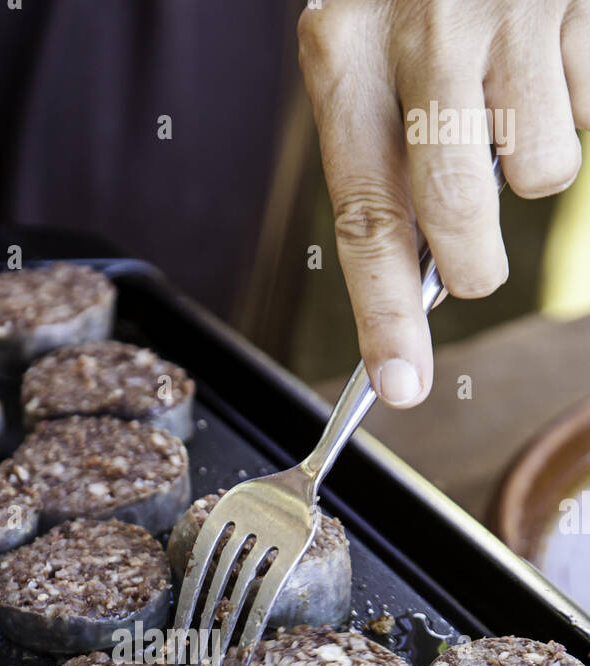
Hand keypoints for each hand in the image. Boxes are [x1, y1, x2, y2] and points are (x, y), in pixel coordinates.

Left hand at [298, 0, 588, 405]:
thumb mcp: (363, 56)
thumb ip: (386, 157)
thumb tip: (429, 277)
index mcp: (342, 49)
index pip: (364, 214)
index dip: (385, 314)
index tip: (400, 385)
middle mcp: (420, 23)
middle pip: (459, 209)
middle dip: (475, 264)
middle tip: (474, 268)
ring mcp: (506, 4)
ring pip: (541, 167)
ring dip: (532, 162)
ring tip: (505, 98)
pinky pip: (585, 104)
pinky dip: (568, 97)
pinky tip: (539, 49)